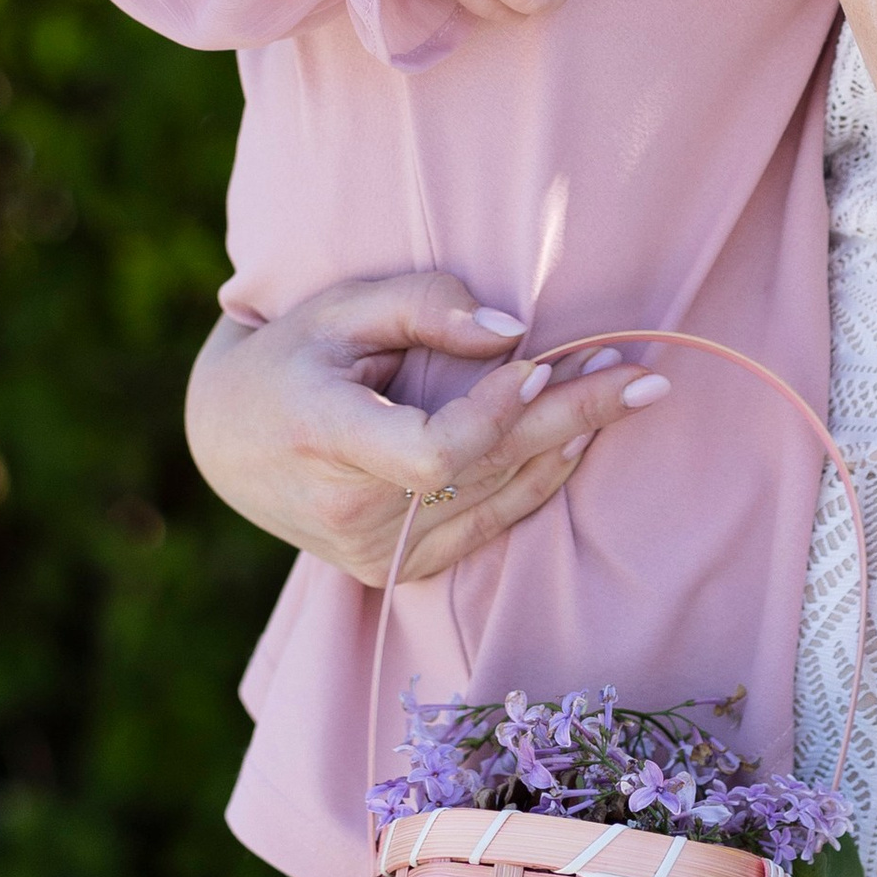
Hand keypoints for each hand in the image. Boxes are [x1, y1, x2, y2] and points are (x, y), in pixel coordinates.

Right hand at [184, 273, 672, 587]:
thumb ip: (423, 306)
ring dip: (568, 443)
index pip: (431, 450)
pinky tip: (580, 440)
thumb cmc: (292, 354)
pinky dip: (537, 482)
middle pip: (484, 470)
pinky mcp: (394, 570)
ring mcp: (373, 551)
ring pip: (496, 499)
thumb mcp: (341, 306)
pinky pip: (486, 528)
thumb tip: (514, 334)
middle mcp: (349, 510)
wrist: (228, 441)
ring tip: (630, 392)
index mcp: (324, 438)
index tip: (540, 359)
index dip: (495, 413)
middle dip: (574, 416)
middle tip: (647, 378)